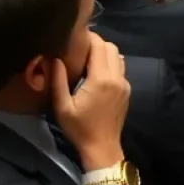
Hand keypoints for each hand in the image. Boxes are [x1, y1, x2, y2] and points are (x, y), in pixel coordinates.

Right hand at [52, 33, 128, 171]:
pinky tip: (98, 73)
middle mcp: (116, 76)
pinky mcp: (127, 89)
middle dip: (97, 43)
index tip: (77, 37)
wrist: (102, 147)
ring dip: (105, 53)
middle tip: (81, 48)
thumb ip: (58, 81)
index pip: (99, 46)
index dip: (90, 37)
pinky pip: (121, 68)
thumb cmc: (79, 128)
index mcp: (100, 78)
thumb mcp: (62, 107)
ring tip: (89, 59)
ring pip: (118, 56)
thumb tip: (55, 59)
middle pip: (111, 47)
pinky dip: (111, 64)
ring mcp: (124, 82)